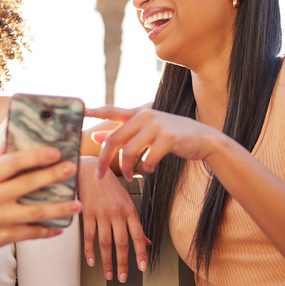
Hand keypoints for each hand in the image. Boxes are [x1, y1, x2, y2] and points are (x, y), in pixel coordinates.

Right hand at [0, 146, 81, 251]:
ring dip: (59, 209)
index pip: (12, 162)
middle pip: (27, 185)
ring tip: (77, 204)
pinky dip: (47, 231)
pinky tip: (60, 227)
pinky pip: (30, 233)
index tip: (55, 152)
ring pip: (34, 213)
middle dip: (53, 176)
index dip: (35, 156)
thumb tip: (11, 139)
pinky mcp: (3, 237)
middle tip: (72, 169)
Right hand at [79, 156, 148, 281]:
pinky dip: (90, 251)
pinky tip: (92, 260)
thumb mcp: (126, 200)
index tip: (142, 267)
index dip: (141, 253)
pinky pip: (89, 236)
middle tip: (123, 277)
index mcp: (129, 209)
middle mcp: (117, 212)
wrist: (89, 169)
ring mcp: (101, 213)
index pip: (138, 236)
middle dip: (123, 263)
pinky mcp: (87, 213)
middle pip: (122, 243)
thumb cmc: (109, 185)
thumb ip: (135, 222)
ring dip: (107, 261)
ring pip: (106, 243)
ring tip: (109, 273)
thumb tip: (147, 241)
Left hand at [87, 106, 223, 179]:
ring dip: (125, 168)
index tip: (80, 109)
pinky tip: (148, 170)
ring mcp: (157, 125)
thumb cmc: (171, 136)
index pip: (112, 110)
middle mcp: (145, 116)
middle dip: (104, 159)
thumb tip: (95, 135)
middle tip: (99, 175)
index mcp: (138, 114)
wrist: (204, 139)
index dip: (95, 110)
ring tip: (128, 176)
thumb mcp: (145, 132)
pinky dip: (145, 168)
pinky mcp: (169, 138)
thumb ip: (122, 133)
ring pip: (129, 151)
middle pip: (114, 139)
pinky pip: (147, 159)